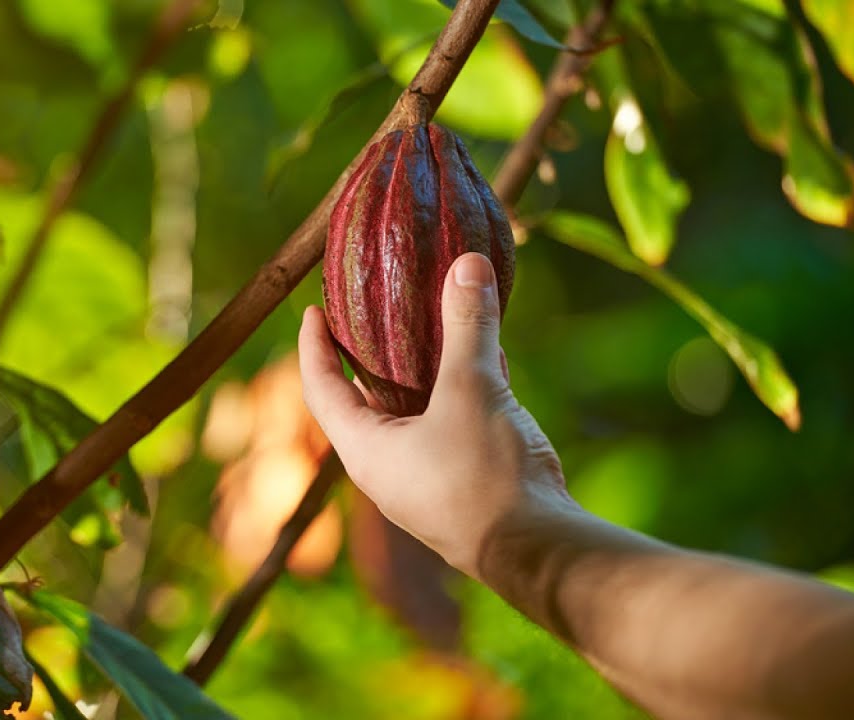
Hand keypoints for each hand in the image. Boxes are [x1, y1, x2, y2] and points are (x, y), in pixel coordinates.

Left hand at [299, 252, 570, 576]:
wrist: (541, 554)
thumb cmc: (486, 477)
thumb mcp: (473, 390)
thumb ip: (467, 325)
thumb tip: (466, 263)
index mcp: (365, 448)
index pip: (320, 388)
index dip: (313, 346)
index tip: (312, 310)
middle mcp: (387, 466)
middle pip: (365, 398)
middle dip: (370, 352)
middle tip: (374, 309)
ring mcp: (425, 479)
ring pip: (414, 411)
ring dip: (421, 368)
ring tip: (429, 321)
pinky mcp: (464, 483)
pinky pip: (451, 424)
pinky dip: (460, 389)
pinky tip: (487, 355)